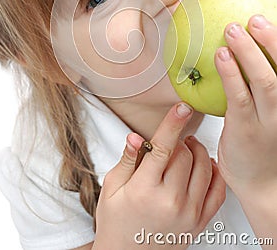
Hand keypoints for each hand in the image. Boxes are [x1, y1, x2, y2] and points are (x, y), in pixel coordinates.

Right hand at [93, 103, 225, 249]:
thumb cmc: (116, 222)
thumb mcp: (111, 189)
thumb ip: (127, 160)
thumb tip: (135, 137)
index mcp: (144, 189)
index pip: (163, 148)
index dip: (173, 124)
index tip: (182, 107)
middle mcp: (170, 201)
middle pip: (185, 155)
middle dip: (180, 140)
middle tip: (173, 141)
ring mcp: (188, 213)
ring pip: (204, 168)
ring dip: (198, 152)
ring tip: (187, 149)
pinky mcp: (199, 223)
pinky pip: (217, 191)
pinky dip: (214, 173)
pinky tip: (204, 166)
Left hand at [215, 15, 276, 245]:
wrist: (263, 186)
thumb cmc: (262, 146)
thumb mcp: (268, 114)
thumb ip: (258, 89)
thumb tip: (238, 58)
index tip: (269, 21)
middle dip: (272, 41)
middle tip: (255, 19)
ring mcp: (268, 120)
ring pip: (264, 80)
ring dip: (249, 53)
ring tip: (234, 30)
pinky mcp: (246, 129)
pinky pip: (239, 97)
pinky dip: (231, 74)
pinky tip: (221, 56)